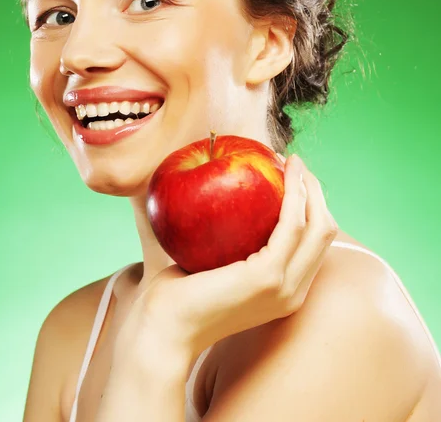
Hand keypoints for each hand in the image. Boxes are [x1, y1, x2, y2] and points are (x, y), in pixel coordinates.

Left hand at [128, 153, 338, 361]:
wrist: (163, 328)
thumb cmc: (180, 295)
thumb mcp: (216, 266)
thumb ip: (232, 243)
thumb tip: (230, 204)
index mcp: (285, 291)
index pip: (312, 243)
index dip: (310, 207)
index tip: (291, 177)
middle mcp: (293, 291)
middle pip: (324, 231)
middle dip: (316, 192)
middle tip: (295, 163)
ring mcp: (284, 287)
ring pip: (318, 225)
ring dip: (309, 186)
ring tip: (292, 160)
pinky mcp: (268, 276)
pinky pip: (291, 224)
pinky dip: (294, 193)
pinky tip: (282, 170)